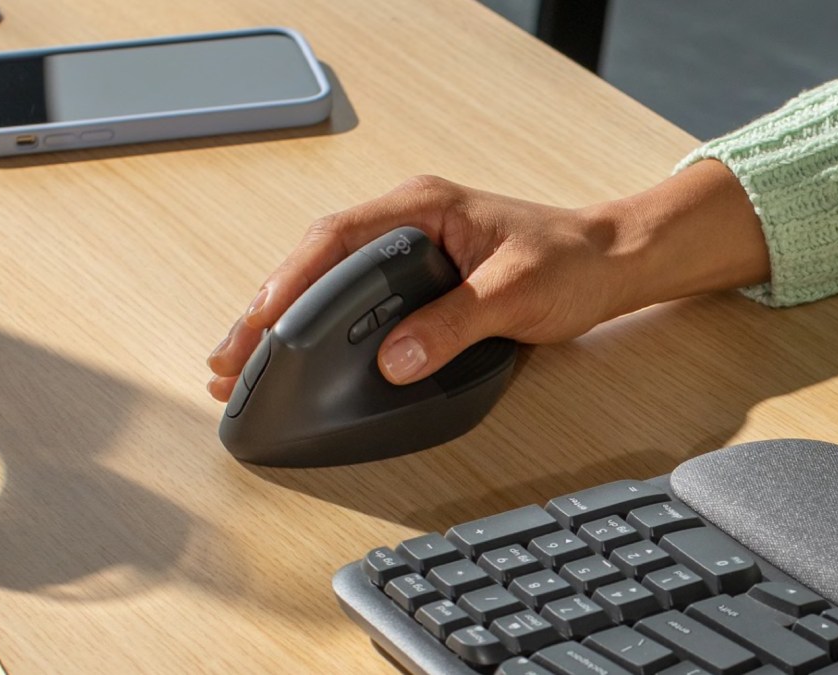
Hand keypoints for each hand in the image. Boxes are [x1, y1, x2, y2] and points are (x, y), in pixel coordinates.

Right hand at [207, 161, 767, 401]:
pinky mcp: (413, 276)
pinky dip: (314, 323)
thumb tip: (393, 358)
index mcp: (422, 207)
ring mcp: (406, 247)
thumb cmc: (570, 262)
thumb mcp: (515, 295)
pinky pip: (348, 295)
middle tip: (228, 358)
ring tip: (239, 362)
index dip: (290, 281)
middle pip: (314, 259)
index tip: (260, 321)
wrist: (609, 262)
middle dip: (266, 309)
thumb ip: (454, 325)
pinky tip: (292, 351)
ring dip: (281, 319)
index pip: (337, 238)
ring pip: (324, 278)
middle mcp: (405, 220)